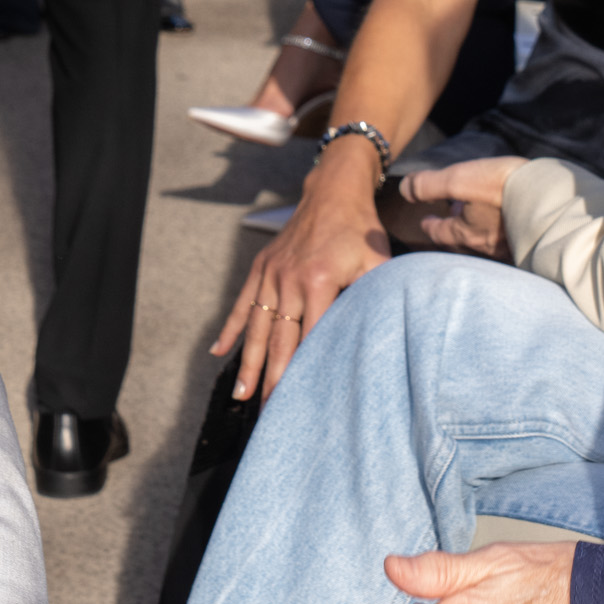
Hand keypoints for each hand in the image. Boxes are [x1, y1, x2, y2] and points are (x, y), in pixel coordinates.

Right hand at [214, 139, 389, 399]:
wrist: (333, 191)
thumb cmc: (360, 231)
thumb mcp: (377, 261)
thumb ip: (375, 297)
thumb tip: (384, 333)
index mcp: (321, 281)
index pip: (312, 337)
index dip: (306, 371)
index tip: (301, 400)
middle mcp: (290, 280)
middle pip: (279, 340)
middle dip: (272, 378)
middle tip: (267, 412)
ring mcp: (271, 274)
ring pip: (256, 327)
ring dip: (247, 362)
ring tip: (240, 394)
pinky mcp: (261, 268)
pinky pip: (242, 303)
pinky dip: (230, 329)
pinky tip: (219, 353)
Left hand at [399, 155, 525, 257]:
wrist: (550, 199)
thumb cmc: (501, 188)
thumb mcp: (458, 180)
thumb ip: (429, 185)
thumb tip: (404, 190)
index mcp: (466, 231)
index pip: (440, 233)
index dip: (431, 226)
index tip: (425, 223)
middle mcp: (486, 245)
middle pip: (463, 241)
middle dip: (454, 231)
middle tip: (450, 221)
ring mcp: (510, 248)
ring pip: (486, 243)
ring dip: (478, 232)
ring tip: (479, 220)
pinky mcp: (531, 246)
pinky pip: (509, 243)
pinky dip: (502, 234)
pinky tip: (508, 226)